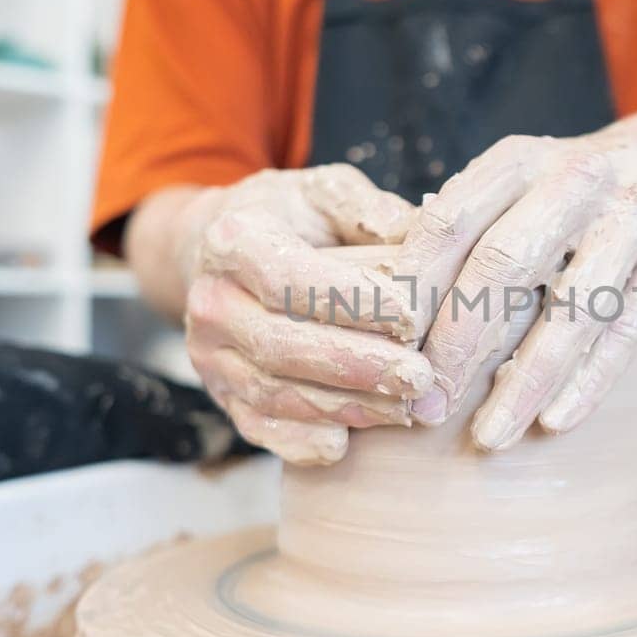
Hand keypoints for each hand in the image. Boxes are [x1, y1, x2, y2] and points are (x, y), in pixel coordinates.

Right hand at [181, 165, 431, 465]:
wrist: (218, 254)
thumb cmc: (292, 219)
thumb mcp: (326, 193)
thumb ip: (370, 209)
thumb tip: (426, 227)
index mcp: (233, 240)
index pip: (292, 280)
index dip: (353, 304)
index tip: (413, 318)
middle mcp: (210, 301)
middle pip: (282, 345)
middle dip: (358, 366)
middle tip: (421, 377)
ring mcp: (210, 355)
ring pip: (274, 393)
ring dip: (345, 407)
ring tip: (407, 408)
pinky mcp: (221, 394)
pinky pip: (260, 428)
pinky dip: (303, 442)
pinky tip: (349, 443)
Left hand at [396, 133, 636, 450]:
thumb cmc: (571, 196)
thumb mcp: (517, 187)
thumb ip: (462, 231)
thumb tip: (390, 304)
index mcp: (520, 159)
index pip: (451, 220)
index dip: (414, 285)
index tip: (387, 347)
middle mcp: (578, 177)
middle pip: (505, 263)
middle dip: (460, 343)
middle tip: (428, 404)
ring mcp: (634, 214)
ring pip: (573, 309)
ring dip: (526, 381)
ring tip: (490, 434)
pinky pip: (627, 330)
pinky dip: (588, 381)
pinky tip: (553, 420)